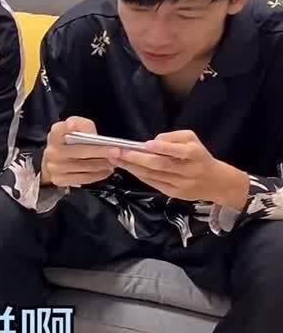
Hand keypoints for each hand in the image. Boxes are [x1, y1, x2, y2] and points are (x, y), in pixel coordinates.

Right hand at [41, 116, 114, 186]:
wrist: (56, 161)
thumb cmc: (70, 143)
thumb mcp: (75, 129)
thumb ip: (84, 126)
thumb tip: (92, 136)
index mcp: (55, 134)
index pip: (61, 128)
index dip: (71, 127)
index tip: (77, 128)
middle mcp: (52, 151)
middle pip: (79, 151)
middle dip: (101, 152)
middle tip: (117, 152)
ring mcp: (54, 167)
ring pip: (84, 166)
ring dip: (102, 164)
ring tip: (114, 161)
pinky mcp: (59, 180)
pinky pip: (83, 178)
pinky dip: (98, 175)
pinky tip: (106, 171)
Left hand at [112, 130, 248, 207]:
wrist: (216, 182)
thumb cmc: (199, 156)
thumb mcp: (192, 140)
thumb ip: (173, 138)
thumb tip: (153, 142)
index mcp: (195, 154)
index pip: (178, 151)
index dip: (162, 148)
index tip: (146, 145)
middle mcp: (188, 170)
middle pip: (160, 165)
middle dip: (136, 158)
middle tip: (117, 151)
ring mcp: (181, 184)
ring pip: (153, 176)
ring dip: (132, 167)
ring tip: (116, 159)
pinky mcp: (174, 194)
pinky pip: (153, 184)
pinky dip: (140, 175)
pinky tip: (128, 168)